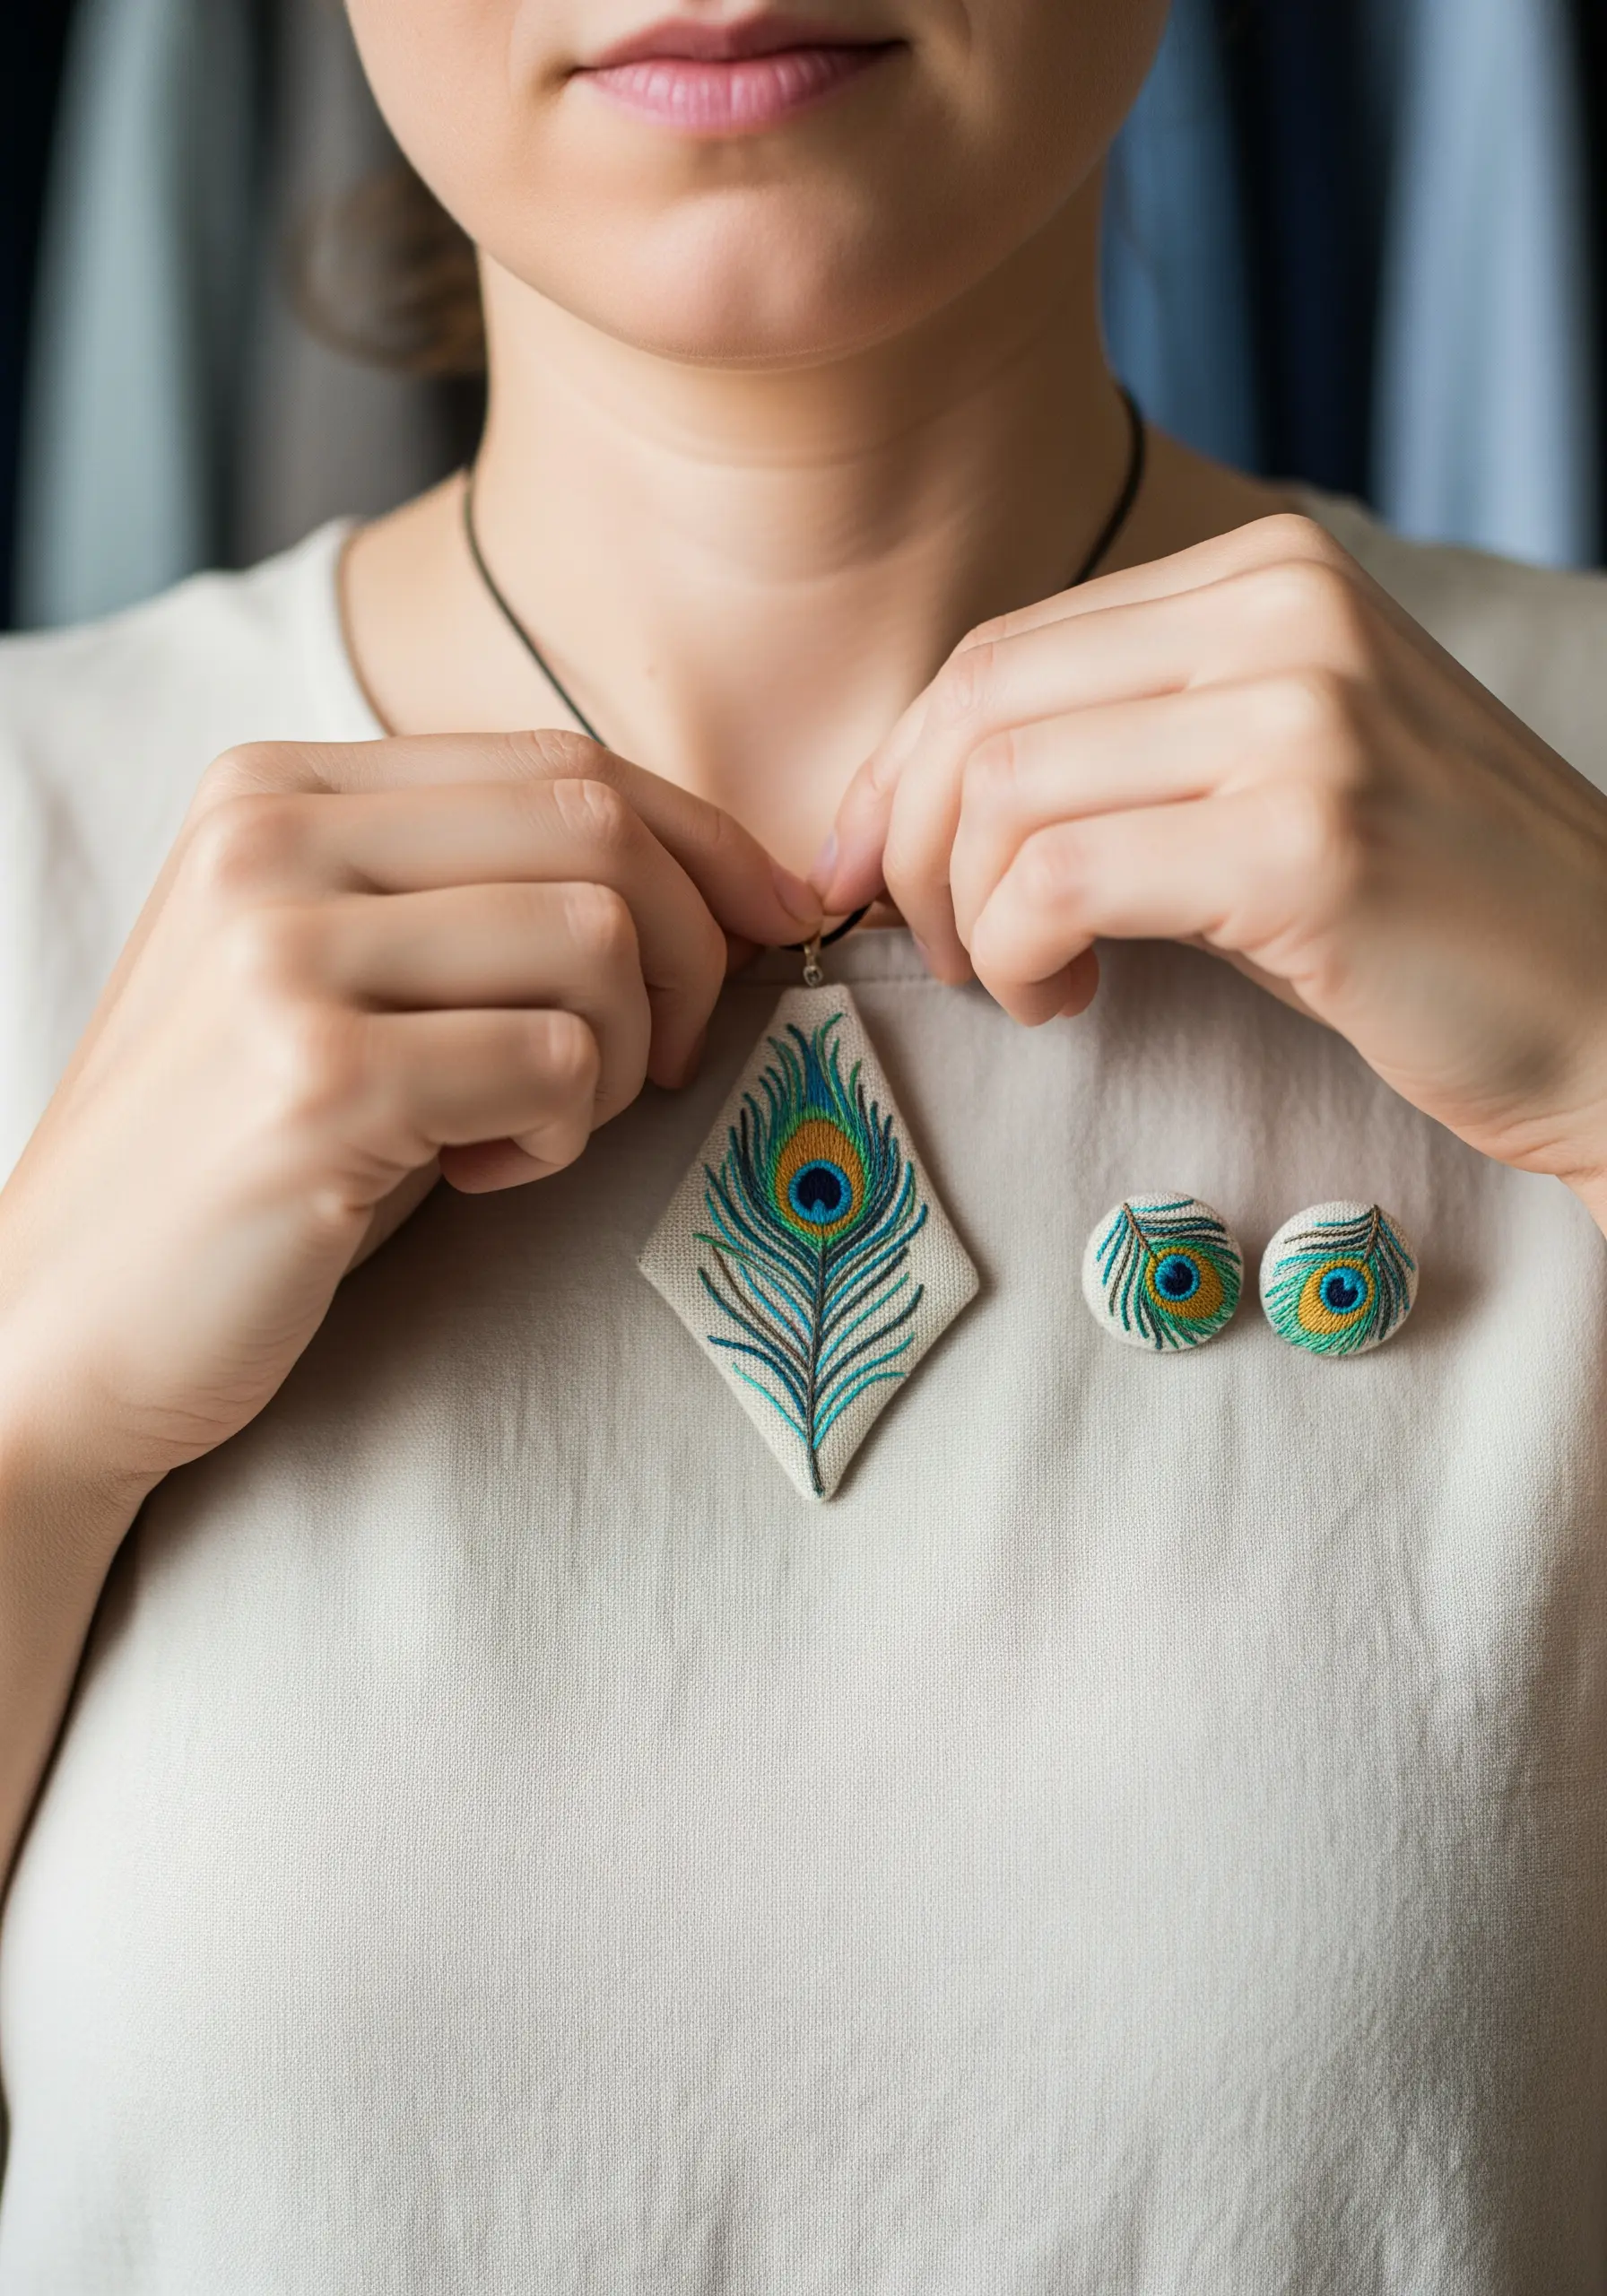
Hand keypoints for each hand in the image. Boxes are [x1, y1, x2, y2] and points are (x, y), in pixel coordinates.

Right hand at [0, 729, 820, 1495]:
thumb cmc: (242, 1151)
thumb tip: (721, 877)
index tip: (775, 922)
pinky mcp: (318, 1077)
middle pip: (598, 828)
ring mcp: (283, 952)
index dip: (704, 844)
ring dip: (614, 1057)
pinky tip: (479, 1170)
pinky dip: (561, 1136)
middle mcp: (269, 839)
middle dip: (688, 951)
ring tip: (526, 1126)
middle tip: (651, 1061)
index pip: (562, 760)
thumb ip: (475, 893)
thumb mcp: (340, 976)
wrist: (65, 1316)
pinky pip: (557, 1066)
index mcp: (275, 787)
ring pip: (596, 942)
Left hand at [817, 513, 1606, 1218]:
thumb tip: (924, 786)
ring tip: (1015, 980)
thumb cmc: (1428, 914)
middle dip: (903, 838)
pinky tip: (1061, 998)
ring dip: (962, 911)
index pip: (1006, 648)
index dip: (900, 769)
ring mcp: (1304, 718)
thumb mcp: (1279, 774)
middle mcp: (1289, 614)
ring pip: (999, 789)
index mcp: (1273, 574)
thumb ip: (1135, 741)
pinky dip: (1014, 954)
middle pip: (980, 701)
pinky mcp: (1305, 842)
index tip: (868, 866)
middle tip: (922, 939)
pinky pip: (1054, 880)